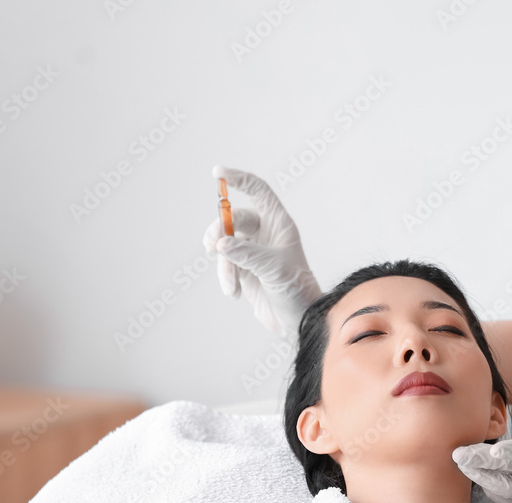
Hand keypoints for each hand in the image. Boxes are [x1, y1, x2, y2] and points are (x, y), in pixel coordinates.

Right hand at [203, 167, 321, 339]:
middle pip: (233, 218)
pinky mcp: (244, 270)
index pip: (258, 191)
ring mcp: (253, 251)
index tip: (218, 173)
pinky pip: (225, 265)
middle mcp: (266, 233)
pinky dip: (226, 278)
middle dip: (219, 231)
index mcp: (279, 223)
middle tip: (212, 245)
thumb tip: (221, 243)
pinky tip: (234, 292)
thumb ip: (246, 254)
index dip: (239, 179)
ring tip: (231, 283)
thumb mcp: (273, 269)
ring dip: (224, 264)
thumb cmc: (298, 291)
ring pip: (225, 244)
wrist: (299, 322)